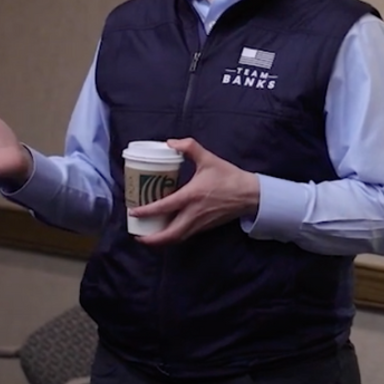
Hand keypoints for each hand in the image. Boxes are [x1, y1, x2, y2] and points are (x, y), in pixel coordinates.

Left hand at [132, 138, 259, 245]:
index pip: (164, 207)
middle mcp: (194, 214)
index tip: (133, 212)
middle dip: (151, 239)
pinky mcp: (206, 227)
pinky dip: (174, 237)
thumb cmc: (229, 177)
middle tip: (138, 236)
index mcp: (191, 196)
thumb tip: (170, 142)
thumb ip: (189, 147)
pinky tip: (169, 231)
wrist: (250, 194)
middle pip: (169, 234)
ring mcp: (200, 223)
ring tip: (149, 237)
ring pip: (177, 238)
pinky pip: (186, 236)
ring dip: (162, 241)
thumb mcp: (209, 159)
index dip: (146, 212)